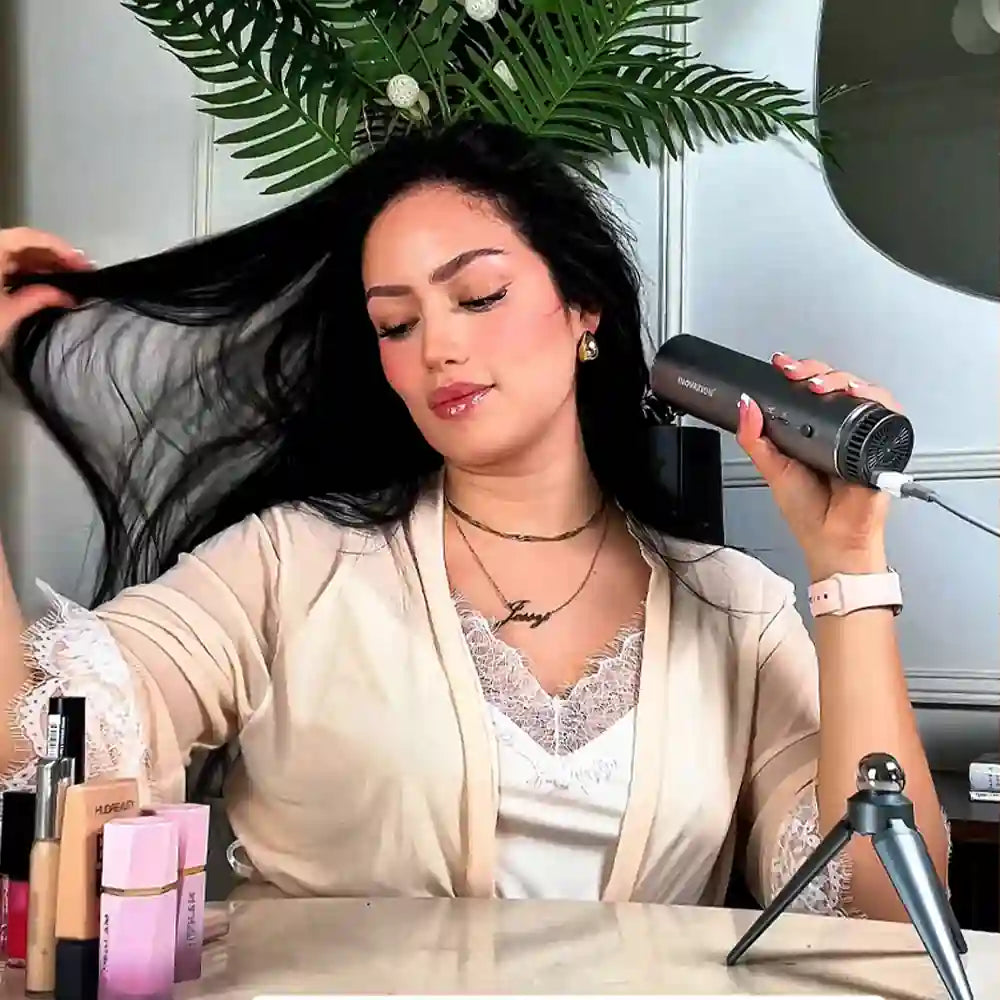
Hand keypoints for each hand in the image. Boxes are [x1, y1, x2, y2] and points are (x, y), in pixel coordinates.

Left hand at [0, 227, 91, 344]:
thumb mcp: (9, 312)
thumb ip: (39, 298)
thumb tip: (66, 296)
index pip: (31, 238)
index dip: (60, 248)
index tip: (83, 263)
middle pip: (24, 244)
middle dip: (53, 257)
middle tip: (81, 272)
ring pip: (15, 255)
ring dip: (41, 266)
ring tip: (67, 280)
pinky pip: (5, 266)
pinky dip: (25, 273)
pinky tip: (42, 285)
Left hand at [735, 352, 899, 578]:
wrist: (833, 540)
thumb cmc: (808, 512)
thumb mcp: (772, 469)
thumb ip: (754, 439)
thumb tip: (744, 406)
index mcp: (812, 432)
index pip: (810, 391)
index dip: (800, 372)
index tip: (782, 366)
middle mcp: (839, 430)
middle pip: (837, 384)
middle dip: (817, 370)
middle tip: (797, 375)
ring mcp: (862, 435)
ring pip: (862, 391)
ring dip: (842, 379)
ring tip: (821, 386)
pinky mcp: (884, 444)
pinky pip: (887, 412)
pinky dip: (874, 397)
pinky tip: (856, 394)